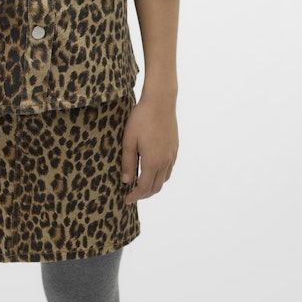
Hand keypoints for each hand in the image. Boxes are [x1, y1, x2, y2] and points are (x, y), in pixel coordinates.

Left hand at [121, 86, 178, 203]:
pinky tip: (152, 170)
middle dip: (144, 194)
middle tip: (132, 194)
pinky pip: (169, 169)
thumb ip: (127, 162)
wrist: (160, 102)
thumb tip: (126, 181)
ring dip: (153, 185)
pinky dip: (160, 175)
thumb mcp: (129, 140)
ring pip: (164, 179)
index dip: (135, 196)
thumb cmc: (141, 119)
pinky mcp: (175, 148)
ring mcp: (172, 155)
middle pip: (156, 187)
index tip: (126, 199)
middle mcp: (165, 162)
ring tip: (141, 184)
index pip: (144, 187)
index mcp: (153, 162)